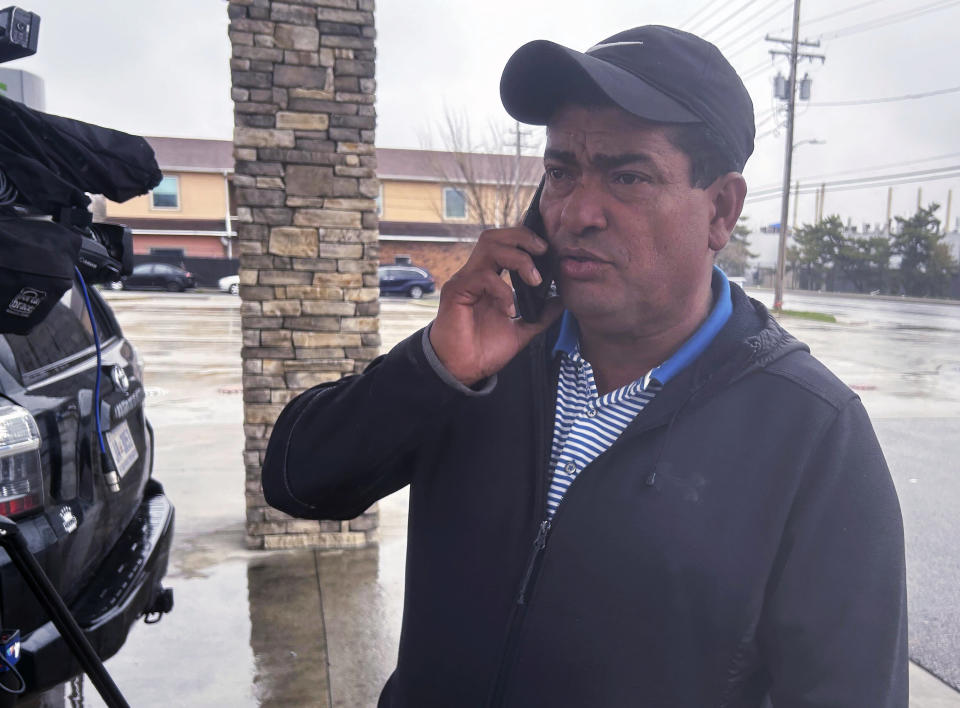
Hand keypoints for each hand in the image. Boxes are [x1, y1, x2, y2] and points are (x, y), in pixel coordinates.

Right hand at [429, 227, 562, 385]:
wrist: (463, 370)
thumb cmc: (484, 350)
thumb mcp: (522, 330)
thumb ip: (540, 315)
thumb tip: (561, 301)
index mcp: (489, 278)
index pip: (504, 244)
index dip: (525, 239)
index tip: (547, 251)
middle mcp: (475, 274)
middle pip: (495, 236)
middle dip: (522, 237)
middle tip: (543, 252)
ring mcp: (465, 280)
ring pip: (490, 246)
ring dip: (517, 258)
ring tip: (533, 280)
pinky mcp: (456, 291)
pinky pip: (483, 277)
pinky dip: (502, 290)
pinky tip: (508, 310)